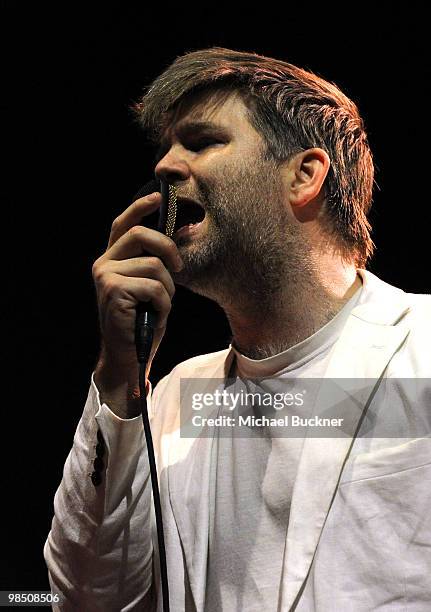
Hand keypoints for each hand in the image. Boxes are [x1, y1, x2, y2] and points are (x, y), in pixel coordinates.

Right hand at [92, 191, 182, 382]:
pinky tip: (155, 316)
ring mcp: (105, 276)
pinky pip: (154, 286)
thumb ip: (155, 263)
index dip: (140, 208)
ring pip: (154, 266)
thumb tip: (181, 237)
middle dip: (168, 248)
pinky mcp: (113, 290)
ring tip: (159, 307)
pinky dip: (164, 304)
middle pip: (140, 234)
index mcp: (112, 260)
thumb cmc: (143, 321)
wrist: (129, 355)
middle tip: (179, 268)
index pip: (123, 225)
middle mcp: (103, 263)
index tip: (158, 197)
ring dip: (167, 290)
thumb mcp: (150, 287)